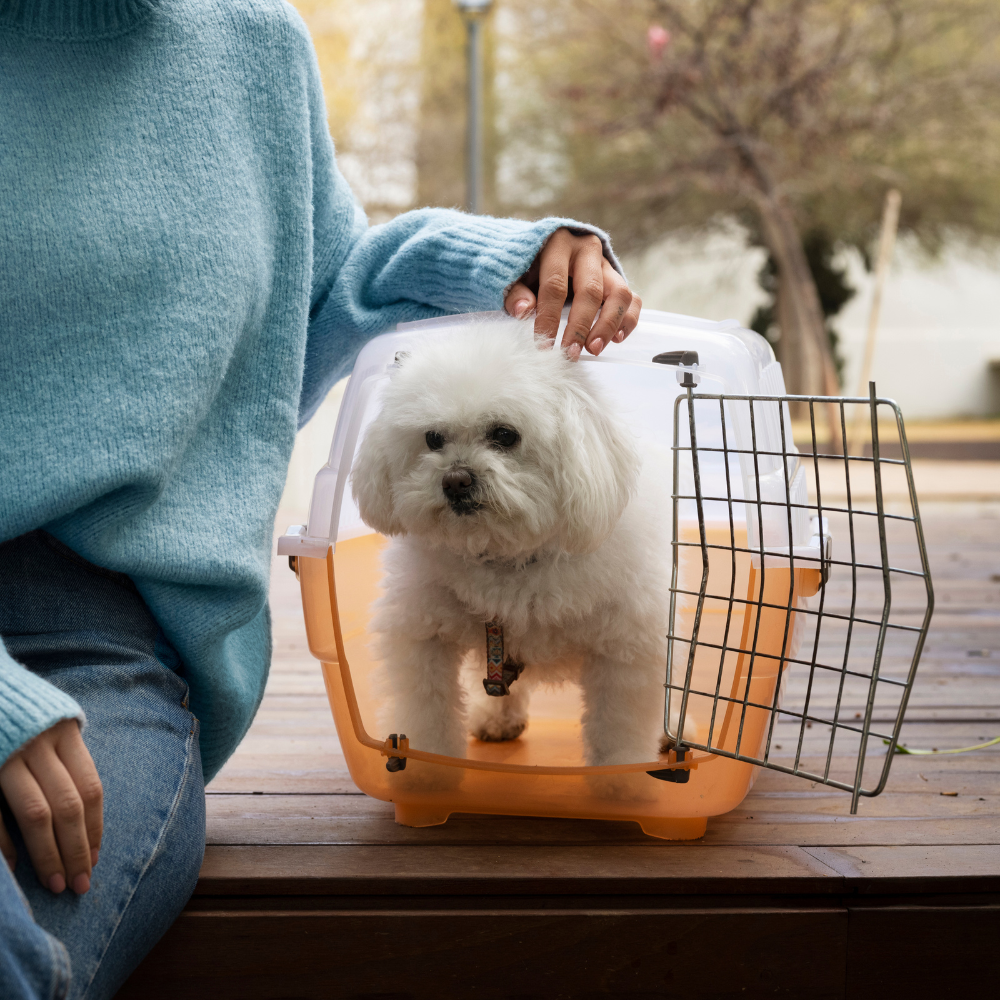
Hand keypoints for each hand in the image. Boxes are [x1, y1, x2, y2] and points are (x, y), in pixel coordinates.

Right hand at [0, 719, 101, 894]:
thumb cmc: (19, 716)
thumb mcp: (50, 727)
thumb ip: (66, 759)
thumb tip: (86, 815)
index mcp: (64, 733)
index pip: (89, 788)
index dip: (94, 827)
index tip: (94, 859)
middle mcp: (38, 745)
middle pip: (68, 806)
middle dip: (76, 849)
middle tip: (80, 884)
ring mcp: (7, 757)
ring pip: (36, 813)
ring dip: (48, 853)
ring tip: (56, 883)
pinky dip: (6, 844)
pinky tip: (16, 867)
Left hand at [503, 228, 641, 359]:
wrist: (549, 248)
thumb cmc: (530, 265)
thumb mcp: (516, 273)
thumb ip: (516, 291)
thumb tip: (523, 311)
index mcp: (558, 244)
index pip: (555, 285)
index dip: (549, 318)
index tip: (544, 346)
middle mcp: (587, 250)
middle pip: (591, 290)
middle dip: (581, 326)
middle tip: (572, 353)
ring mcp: (606, 264)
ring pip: (620, 294)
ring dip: (609, 325)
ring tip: (594, 348)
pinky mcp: (618, 278)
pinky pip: (633, 299)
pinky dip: (628, 320)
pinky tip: (616, 339)